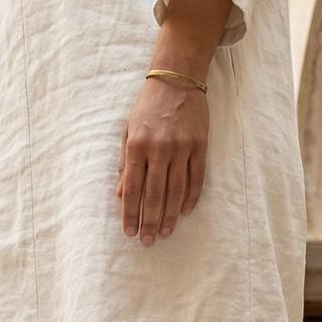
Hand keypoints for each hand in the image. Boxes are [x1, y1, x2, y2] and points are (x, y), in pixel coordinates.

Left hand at [117, 77, 207, 244]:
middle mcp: (159, 148)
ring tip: (164, 233)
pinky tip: (183, 212)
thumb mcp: (128, 132)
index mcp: (137, 145)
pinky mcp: (200, 145)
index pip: (132, 187)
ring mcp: (182, 147)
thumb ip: (125, 164)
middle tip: (147, 241)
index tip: (129, 232)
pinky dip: (190, 197)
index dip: (130, 213)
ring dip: (169, 215)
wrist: (177, 80)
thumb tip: (121, 195)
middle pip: (154, 194)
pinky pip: (196, 178)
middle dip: (149, 221)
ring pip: (175, 190)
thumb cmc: (147, 108)